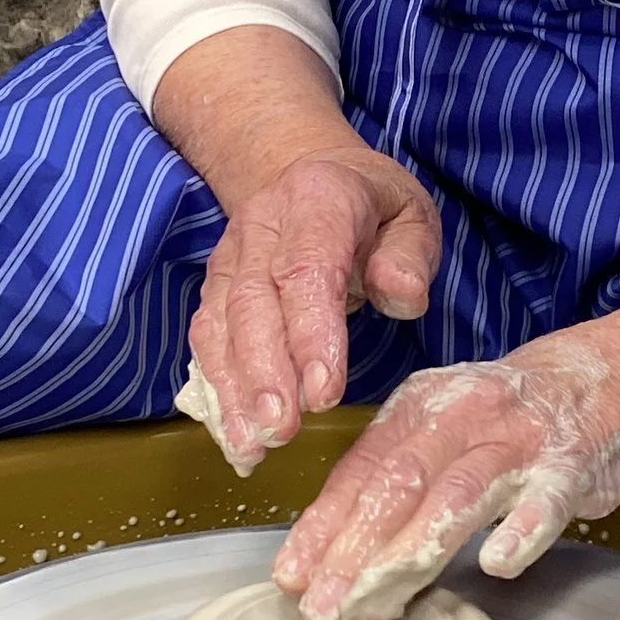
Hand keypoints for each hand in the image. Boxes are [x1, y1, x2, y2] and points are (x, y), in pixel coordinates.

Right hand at [181, 149, 438, 471]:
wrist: (312, 175)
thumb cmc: (373, 208)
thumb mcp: (412, 216)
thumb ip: (410, 256)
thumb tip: (402, 295)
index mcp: (318, 198)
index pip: (307, 268)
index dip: (311, 332)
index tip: (325, 392)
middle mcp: (262, 224)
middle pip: (252, 302)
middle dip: (265, 372)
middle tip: (282, 430)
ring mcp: (230, 256)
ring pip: (220, 324)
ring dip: (234, 389)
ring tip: (254, 445)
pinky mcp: (215, 286)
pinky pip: (207, 339)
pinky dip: (218, 389)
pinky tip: (236, 433)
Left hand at [273, 337, 619, 619]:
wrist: (614, 371)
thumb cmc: (516, 422)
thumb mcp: (445, 436)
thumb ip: (399, 487)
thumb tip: (341, 560)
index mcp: (421, 410)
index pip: (359, 473)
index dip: (323, 526)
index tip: (291, 579)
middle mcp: (462, 418)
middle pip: (396, 487)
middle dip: (352, 552)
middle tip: (322, 610)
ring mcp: (517, 440)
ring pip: (455, 497)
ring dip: (409, 554)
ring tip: (375, 605)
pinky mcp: (571, 463)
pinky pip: (545, 497)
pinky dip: (522, 528)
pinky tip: (499, 563)